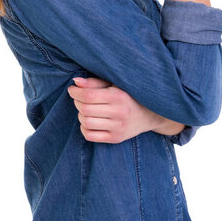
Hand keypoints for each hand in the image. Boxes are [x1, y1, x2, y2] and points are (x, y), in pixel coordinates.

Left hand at [67, 77, 184, 143]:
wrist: (149, 114)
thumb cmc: (128, 95)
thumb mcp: (115, 85)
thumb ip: (95, 83)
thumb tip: (75, 82)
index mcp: (119, 96)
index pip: (89, 96)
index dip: (76, 92)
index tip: (72, 89)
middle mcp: (119, 113)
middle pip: (85, 109)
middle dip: (76, 102)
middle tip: (78, 97)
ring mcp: (118, 128)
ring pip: (86, 122)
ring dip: (80, 114)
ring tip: (84, 109)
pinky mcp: (116, 139)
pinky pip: (90, 135)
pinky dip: (84, 127)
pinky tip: (88, 120)